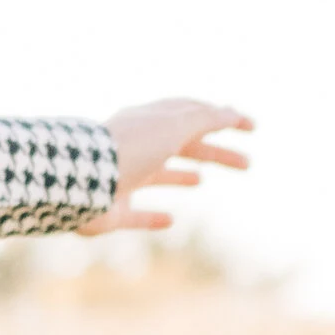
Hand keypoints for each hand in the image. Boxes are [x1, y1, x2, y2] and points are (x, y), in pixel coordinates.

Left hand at [80, 97, 253, 234]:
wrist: (82, 181)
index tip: (251, 126)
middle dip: (216, 153)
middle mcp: (136, 148)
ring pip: (156, 175)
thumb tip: (231, 113)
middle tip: (248, 164)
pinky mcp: (111, 212)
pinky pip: (134, 215)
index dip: (223, 118)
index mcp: (151, 122)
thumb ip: (206, 118)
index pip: (192, 114)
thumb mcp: (176, 125)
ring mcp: (121, 180)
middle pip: (182, 147)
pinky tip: (169, 221)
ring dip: (180, 175)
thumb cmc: (131, 147)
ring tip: (200, 181)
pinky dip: (152, 217)